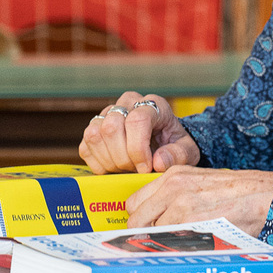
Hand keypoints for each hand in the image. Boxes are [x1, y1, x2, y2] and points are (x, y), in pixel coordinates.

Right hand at [79, 91, 200, 174]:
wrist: (162, 144)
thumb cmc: (174, 146)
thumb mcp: (187, 152)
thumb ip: (178, 156)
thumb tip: (158, 162)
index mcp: (154, 104)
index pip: (137, 120)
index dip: (138, 149)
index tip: (146, 168)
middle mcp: (128, 103)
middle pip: (112, 127)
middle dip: (123, 157)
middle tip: (136, 169)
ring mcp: (108, 113)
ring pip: (95, 134)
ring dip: (109, 160)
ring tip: (126, 168)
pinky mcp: (94, 128)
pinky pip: (85, 146)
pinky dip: (97, 163)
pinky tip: (114, 168)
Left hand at [126, 165, 272, 235]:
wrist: (264, 195)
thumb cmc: (238, 192)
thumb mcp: (201, 182)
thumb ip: (176, 194)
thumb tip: (156, 218)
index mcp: (174, 176)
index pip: (135, 202)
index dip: (141, 217)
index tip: (148, 227)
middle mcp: (173, 187)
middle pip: (136, 219)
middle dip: (145, 233)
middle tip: (161, 241)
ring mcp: (180, 205)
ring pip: (152, 234)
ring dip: (164, 242)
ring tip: (184, 242)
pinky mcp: (191, 222)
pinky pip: (169, 242)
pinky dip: (177, 248)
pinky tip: (193, 245)